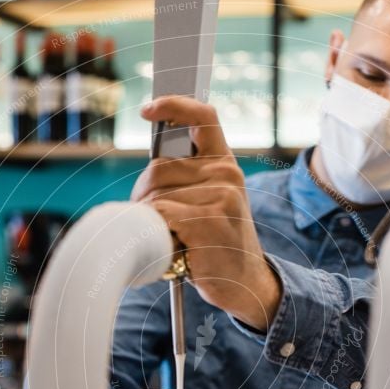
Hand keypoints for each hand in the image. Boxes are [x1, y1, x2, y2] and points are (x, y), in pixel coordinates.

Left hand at [133, 96, 281, 331]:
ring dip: (149, 220)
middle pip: (158, 168)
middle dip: (144, 194)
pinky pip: (160, 217)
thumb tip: (151, 172)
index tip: (148, 110)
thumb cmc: (218, 244)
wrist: (245, 283)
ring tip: (169, 238)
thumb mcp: (213, 204)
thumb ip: (190, 181)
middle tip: (153, 220)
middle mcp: (226, 175)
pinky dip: (156, 234)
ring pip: (155, 196)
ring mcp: (220, 198)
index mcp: (226, 165)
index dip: (173, 105)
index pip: (203, 117)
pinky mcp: (208, 222)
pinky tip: (173, 247)